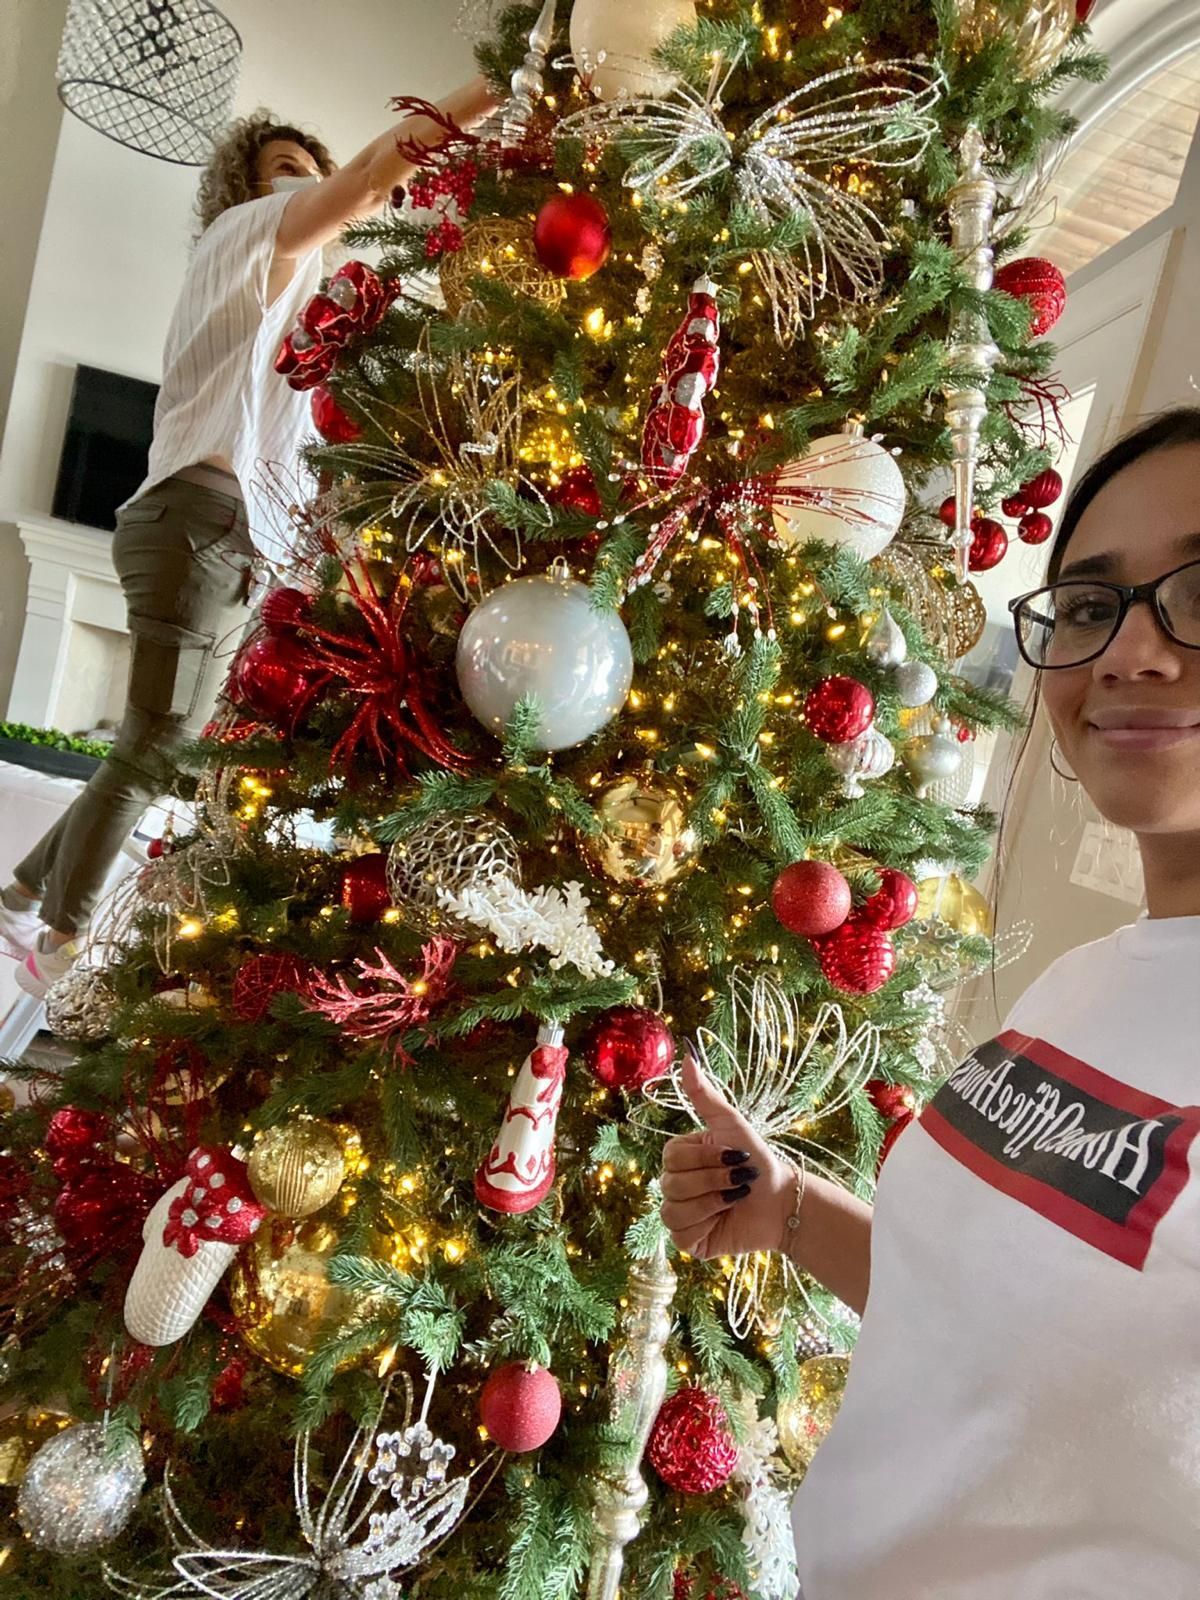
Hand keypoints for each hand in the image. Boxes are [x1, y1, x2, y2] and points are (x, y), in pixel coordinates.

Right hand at [660, 1053, 795, 1260]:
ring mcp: (680, 1215)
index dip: (704, 1158)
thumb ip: (704, 1094)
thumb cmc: (758, 1160)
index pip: (670, 1157)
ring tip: (735, 1199)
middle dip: (713, 1180)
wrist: (783, 1201)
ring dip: (713, 1202)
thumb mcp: (731, 1123)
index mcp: (679, 1159)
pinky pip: (681, 1235)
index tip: (734, 1155)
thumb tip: (687, 1056)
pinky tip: (725, 1219)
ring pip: (673, 1210)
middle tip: (740, 1179)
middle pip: (671, 1184)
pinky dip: (707, 1224)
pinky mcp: (689, 1243)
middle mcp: (674, 1186)